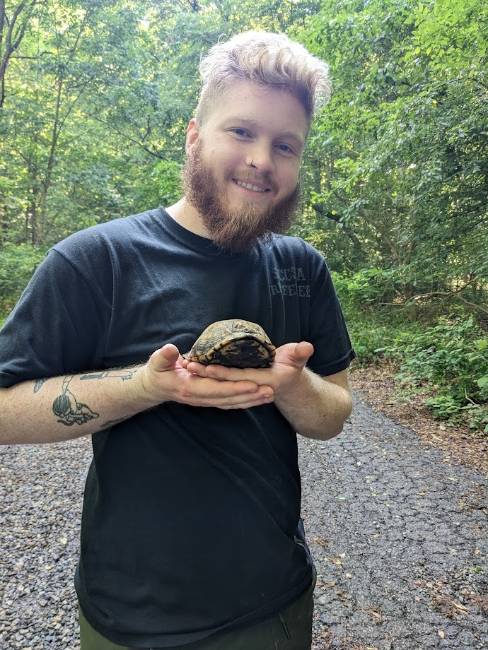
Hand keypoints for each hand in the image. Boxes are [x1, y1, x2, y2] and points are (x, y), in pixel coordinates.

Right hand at [138, 344, 273, 409]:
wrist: (154, 387)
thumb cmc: (157, 371)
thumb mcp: (157, 362)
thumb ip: (164, 357)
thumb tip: (170, 350)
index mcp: (190, 388)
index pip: (217, 389)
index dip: (235, 388)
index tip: (253, 384)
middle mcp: (200, 398)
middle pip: (229, 399)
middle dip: (250, 396)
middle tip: (271, 391)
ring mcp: (205, 400)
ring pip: (232, 403)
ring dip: (251, 401)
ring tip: (270, 396)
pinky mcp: (209, 399)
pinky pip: (229, 402)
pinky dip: (245, 401)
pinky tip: (258, 397)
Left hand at [182, 341, 313, 400]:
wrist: (293, 385)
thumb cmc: (293, 367)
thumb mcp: (298, 358)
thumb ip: (300, 353)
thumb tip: (307, 346)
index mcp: (263, 381)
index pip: (237, 377)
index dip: (220, 373)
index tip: (204, 366)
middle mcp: (251, 389)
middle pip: (223, 384)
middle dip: (204, 376)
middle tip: (187, 364)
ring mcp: (243, 392)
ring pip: (220, 389)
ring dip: (204, 380)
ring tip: (186, 367)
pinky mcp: (238, 391)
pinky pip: (221, 391)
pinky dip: (209, 385)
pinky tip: (197, 376)